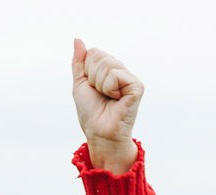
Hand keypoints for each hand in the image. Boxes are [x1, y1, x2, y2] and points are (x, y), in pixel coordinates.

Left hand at [71, 40, 143, 172]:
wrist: (99, 132)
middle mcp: (121, 71)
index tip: (93, 89)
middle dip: (93, 77)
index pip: (93, 52)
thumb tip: (78, 40)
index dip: (87, 72)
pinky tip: (117, 99)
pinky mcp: (137, 86)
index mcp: (109, 69)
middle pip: (99, 56)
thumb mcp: (80, 84)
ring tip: (108, 98)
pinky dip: (109, 88)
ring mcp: (130, 78)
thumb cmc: (91, 113)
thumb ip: (79, 62)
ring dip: (100, 85)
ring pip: (106, 65)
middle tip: (100, 95)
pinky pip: (115, 75)